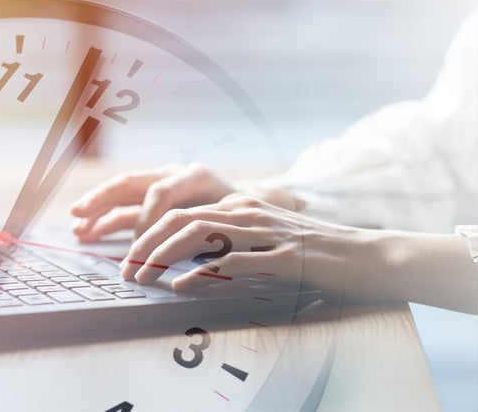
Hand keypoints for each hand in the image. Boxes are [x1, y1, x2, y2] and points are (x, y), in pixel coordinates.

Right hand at [70, 163, 234, 241]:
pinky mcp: (154, 198)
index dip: (146, 220)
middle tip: (78, 212)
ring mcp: (161, 183)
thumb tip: (184, 253)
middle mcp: (173, 174)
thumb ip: (208, 232)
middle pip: (131, 182)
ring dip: (96, 208)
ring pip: (121, 192)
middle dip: (102, 198)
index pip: (160, 192)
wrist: (254, 206)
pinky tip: (86, 231)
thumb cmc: (245, 218)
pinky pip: (124, 206)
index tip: (140, 248)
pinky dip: (105, 218)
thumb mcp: (233, 223)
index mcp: (195, 176)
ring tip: (76, 227)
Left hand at [121, 193, 396, 301]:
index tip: (129, 258)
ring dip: (163, 256)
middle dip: (145, 244)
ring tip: (141, 277)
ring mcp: (266, 233)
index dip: (149, 233)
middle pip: (182, 219)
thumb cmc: (315, 253)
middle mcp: (248, 213)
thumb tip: (192, 263)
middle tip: (124, 271)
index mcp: (241, 207)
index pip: (182, 212)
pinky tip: (182, 286)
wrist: (369, 256)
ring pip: (200, 234)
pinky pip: (235, 261)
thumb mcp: (266, 240)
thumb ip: (232, 243)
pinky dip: (203, 273)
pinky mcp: (285, 257)